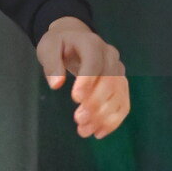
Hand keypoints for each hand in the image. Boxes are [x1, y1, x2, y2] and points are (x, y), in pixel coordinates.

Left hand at [36, 16, 129, 139]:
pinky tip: (99, 132)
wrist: (75, 38)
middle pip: (110, 81)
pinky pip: (123, 104)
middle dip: (95, 103)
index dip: (87, 81)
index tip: (75, 99)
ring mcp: (118, 70)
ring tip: (84, 130)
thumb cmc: (60, 44)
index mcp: (91, 43)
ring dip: (104, 117)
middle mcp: (110, 56)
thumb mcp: (48, 48)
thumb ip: (51, 64)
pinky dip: (113, 120)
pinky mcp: (120, 84)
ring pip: (118, 96)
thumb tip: (56, 84)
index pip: (94, 62)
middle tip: (78, 119)